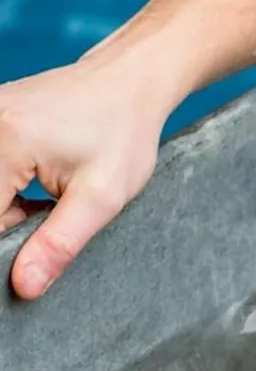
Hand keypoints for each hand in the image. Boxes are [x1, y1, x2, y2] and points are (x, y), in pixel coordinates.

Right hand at [0, 57, 171, 298]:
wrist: (129, 83)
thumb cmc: (123, 135)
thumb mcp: (101, 198)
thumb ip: (59, 244)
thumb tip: (24, 287)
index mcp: (4, 141)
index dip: (8, 243)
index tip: (35, 249)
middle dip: (9, 224)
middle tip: (48, 217)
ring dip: (7, 208)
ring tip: (46, 201)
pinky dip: (6, 189)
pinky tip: (36, 187)